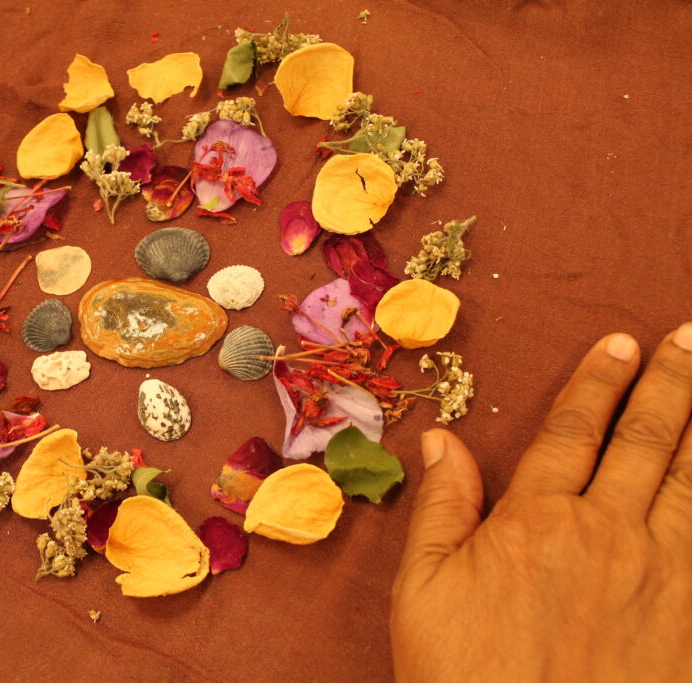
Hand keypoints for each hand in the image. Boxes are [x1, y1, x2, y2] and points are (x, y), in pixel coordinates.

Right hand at [391, 326, 691, 680]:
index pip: (573, 431)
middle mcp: (607, 534)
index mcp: (537, 520)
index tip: (621, 343)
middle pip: (645, 442)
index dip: (598, 383)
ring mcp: (662, 578)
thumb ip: (441, 509)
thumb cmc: (465, 675)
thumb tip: (444, 441)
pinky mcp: (691, 621)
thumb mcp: (423, 591)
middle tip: (689, 339)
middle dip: (671, 384)